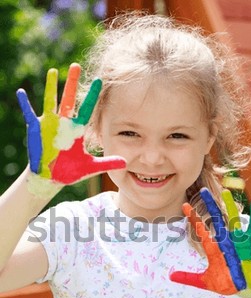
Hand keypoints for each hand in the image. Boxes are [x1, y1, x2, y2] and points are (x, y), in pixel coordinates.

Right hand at [16, 63, 125, 188]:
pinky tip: (21, 93)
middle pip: (69, 99)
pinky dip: (25, 104)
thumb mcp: (90, 167)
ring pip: (51, 102)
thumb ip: (107, 163)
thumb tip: (126, 163)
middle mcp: (64, 123)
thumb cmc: (71, 170)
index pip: (87, 109)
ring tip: (53, 71)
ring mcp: (49, 124)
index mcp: (77, 130)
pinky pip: (29, 114)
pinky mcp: (36, 129)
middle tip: (76, 65)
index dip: (93, 96)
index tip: (99, 80)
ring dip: (51, 87)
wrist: (51, 177)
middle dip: (72, 83)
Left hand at [170, 188, 250, 294]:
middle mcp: (225, 242)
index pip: (201, 230)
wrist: (247, 289)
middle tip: (202, 190)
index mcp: (214, 249)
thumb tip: (170, 277)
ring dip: (229, 206)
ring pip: (233, 221)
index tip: (184, 205)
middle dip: (209, 206)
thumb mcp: (205, 282)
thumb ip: (188, 278)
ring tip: (225, 192)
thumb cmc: (228, 283)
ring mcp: (238, 243)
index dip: (193, 218)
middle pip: (216, 220)